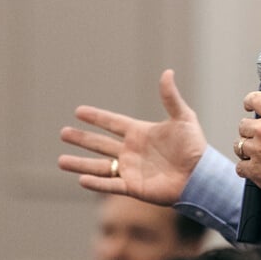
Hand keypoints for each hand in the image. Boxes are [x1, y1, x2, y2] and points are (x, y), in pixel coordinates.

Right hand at [58, 70, 206, 204]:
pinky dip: (97, 184)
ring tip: (60, 160)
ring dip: (80, 164)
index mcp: (140, 133)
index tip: (78, 111)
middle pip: (100, 144)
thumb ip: (170, 97)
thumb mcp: (183, 118)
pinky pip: (111, 185)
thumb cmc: (195, 147)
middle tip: (63, 132)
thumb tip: (167, 72)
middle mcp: (131, 151)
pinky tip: (81, 179)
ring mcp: (131, 170)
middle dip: (81, 139)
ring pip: (99, 166)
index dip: (96, 118)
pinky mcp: (134, 187)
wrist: (200, 176)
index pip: (112, 123)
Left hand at [235, 91, 260, 196]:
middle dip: (251, 132)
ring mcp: (257, 150)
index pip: (255, 99)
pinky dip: (246, 169)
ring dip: (247, 150)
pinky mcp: (254, 170)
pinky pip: (240, 167)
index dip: (250, 102)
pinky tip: (256, 169)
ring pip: (238, 145)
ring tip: (259, 156)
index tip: (248, 105)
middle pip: (243, 125)